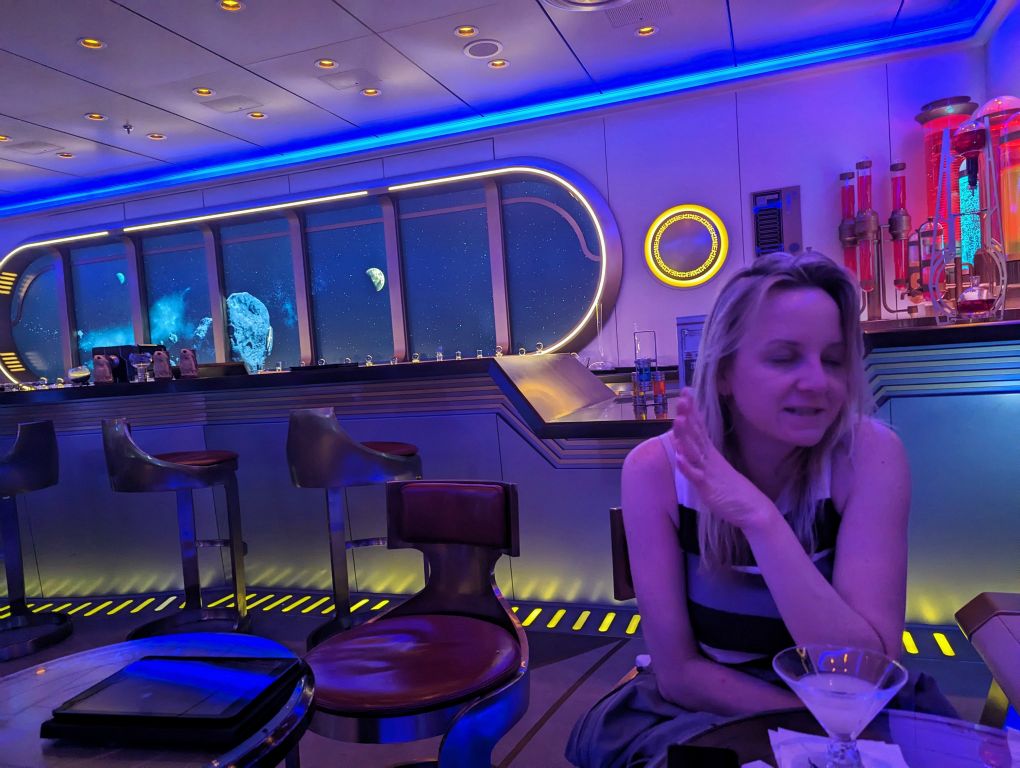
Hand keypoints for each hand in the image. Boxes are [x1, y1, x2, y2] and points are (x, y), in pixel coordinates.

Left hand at [671, 390, 775, 531]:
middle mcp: (709, 458)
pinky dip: (687, 467)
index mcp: (710, 452)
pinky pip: (696, 476)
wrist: (753, 508)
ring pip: (695, 451)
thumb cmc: (731, 488)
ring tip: (678, 420)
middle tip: (683, 397)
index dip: (692, 409)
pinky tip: (678, 458)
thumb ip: (703, 452)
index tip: (686, 390)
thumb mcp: (715, 465)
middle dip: (689, 416)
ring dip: (686, 436)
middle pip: (697, 434)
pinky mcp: (708, 487)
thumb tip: (691, 438)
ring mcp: (709, 471)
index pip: (700, 426)